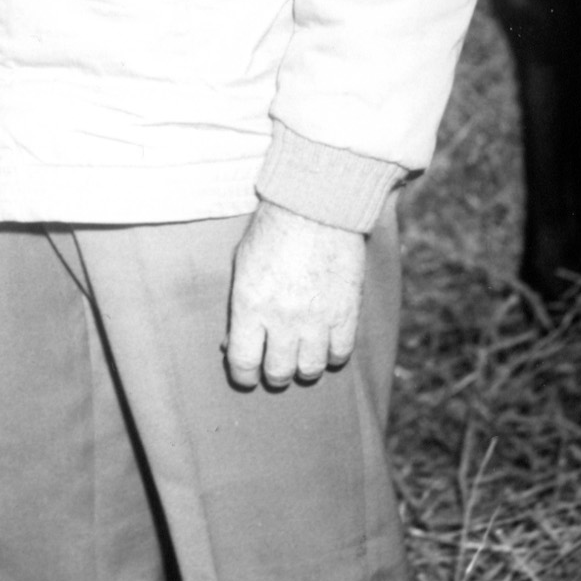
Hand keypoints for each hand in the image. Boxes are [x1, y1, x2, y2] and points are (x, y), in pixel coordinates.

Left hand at [223, 200, 364, 390]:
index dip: (243, 376)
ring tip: (302, 354)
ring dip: (303, 367)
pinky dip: (332, 354)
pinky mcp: (346, 312)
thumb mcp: (242, 265)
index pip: (243, 363)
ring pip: (310, 369)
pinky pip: (340, 353)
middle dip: (274, 373)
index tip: (247, 375)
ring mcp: (316, 318)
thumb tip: (234, 344)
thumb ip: (239, 308)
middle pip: (278, 372)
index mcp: (250, 304)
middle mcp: (282, 318)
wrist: (315, 204)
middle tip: (276, 364)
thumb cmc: (272, 230)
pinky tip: (326, 342)